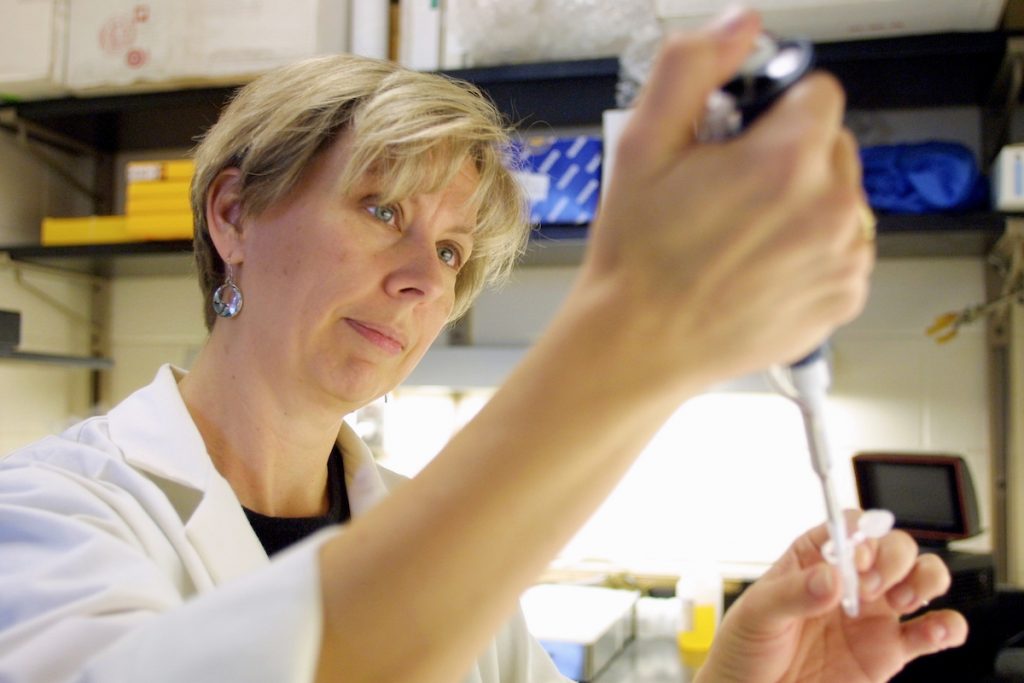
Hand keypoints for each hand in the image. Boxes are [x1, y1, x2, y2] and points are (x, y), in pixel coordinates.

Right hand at [578, 7, 873, 394]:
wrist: (638, 343)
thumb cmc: (637, 255)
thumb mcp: (643, 144)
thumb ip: (694, 66)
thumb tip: (742, 23)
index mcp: (787, 162)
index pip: (817, 92)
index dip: (773, 110)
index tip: (739, 141)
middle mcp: (832, 210)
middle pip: (833, 145)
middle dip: (790, 156)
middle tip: (730, 191)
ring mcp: (843, 259)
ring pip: (841, 197)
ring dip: (805, 203)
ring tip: (742, 234)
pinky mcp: (843, 297)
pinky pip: (845, 248)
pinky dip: (813, 250)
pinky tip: (760, 266)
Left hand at [698, 512, 968, 682]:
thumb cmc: (746, 649)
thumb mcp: (757, 614)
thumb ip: (791, 594)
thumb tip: (830, 578)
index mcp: (812, 560)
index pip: (849, 527)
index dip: (861, 533)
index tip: (858, 556)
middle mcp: (849, 582)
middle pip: (893, 546)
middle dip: (893, 558)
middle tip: (871, 588)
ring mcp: (872, 615)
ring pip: (921, 579)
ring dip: (925, 580)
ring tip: (900, 602)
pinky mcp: (890, 652)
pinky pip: (932, 632)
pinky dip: (948, 626)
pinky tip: (935, 629)